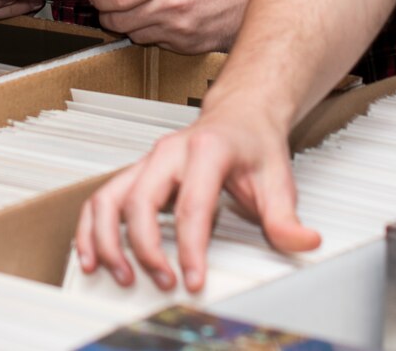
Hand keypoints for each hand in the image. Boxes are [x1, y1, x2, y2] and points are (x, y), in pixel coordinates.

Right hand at [75, 94, 317, 293]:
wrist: (240, 114)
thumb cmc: (254, 144)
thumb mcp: (279, 178)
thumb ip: (287, 217)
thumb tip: (305, 241)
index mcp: (206, 150)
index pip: (192, 206)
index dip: (190, 248)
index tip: (193, 280)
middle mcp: (169, 152)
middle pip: (141, 202)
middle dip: (146, 248)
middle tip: (163, 281)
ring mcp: (147, 161)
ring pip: (109, 199)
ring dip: (108, 241)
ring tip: (119, 275)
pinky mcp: (135, 173)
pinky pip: (100, 200)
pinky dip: (90, 230)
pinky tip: (92, 257)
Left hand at [85, 0, 257, 53]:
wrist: (244, 0)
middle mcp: (171, 6)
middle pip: (118, 19)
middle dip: (105, 12)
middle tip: (107, 3)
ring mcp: (177, 30)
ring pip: (131, 34)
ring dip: (125, 23)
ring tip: (135, 9)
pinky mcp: (182, 47)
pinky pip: (150, 43)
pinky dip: (146, 32)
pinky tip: (157, 20)